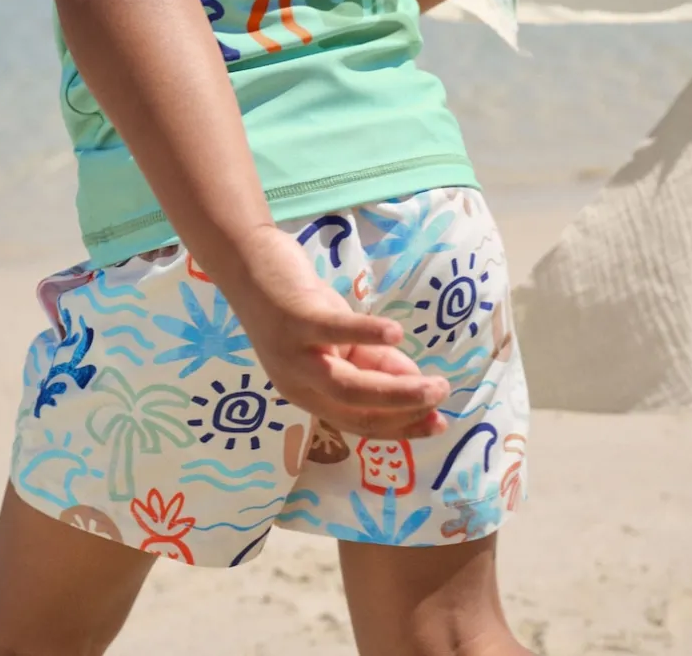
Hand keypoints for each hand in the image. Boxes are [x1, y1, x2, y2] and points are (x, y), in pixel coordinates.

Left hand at [221, 227, 448, 439]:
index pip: (359, 423)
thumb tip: (414, 380)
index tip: (439, 423)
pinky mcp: (294, 319)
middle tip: (442, 400)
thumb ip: (372, 362)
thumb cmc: (297, 304)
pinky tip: (396, 334)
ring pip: (347, 387)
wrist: (248, 263)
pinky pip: (332, 332)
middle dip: (405, 411)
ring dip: (395, 390)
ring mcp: (294, 353)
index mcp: (309, 393)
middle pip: (357, 411)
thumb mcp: (338, 340)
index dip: (401, 428)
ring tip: (433, 385)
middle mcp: (298, 383)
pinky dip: (365, 335)